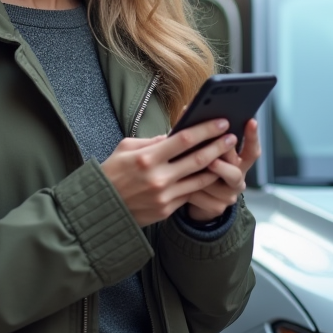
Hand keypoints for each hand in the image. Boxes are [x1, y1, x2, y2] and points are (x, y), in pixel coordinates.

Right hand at [100, 119, 239, 226]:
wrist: (101, 207)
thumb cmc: (112, 173)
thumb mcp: (125, 149)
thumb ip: (151, 141)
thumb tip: (173, 136)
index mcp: (146, 158)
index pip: (183, 140)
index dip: (205, 130)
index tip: (220, 122)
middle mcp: (158, 177)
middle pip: (198, 159)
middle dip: (218, 146)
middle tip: (231, 137)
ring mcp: (164, 196)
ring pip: (200, 179)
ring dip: (216, 166)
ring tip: (227, 156)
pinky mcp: (166, 209)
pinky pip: (190, 194)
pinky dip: (201, 183)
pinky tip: (210, 175)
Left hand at [185, 119, 260, 221]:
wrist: (194, 200)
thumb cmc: (197, 168)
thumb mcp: (203, 152)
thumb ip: (202, 137)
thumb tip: (190, 111)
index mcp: (238, 162)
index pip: (251, 150)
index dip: (252, 137)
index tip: (251, 121)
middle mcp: (237, 179)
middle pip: (235, 171)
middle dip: (222, 162)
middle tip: (212, 158)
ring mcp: (228, 195)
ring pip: (214, 183)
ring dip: (198, 175)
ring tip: (184, 169)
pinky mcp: (215, 207)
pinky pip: (200, 196)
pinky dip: (187, 188)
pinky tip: (176, 184)